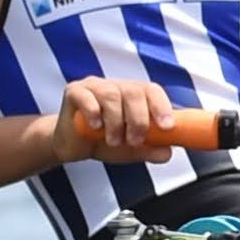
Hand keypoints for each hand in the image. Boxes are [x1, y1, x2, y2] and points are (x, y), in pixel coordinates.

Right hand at [46, 77, 182, 164]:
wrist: (72, 146)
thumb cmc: (103, 141)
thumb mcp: (130, 150)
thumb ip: (150, 150)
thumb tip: (167, 153)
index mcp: (135, 94)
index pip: (153, 90)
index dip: (162, 107)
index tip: (166, 127)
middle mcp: (117, 86)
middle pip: (134, 92)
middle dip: (139, 120)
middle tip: (134, 141)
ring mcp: (94, 86)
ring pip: (112, 96)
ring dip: (116, 122)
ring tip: (113, 141)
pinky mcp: (74, 91)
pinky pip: (86, 96)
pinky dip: (93, 113)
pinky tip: (95, 127)